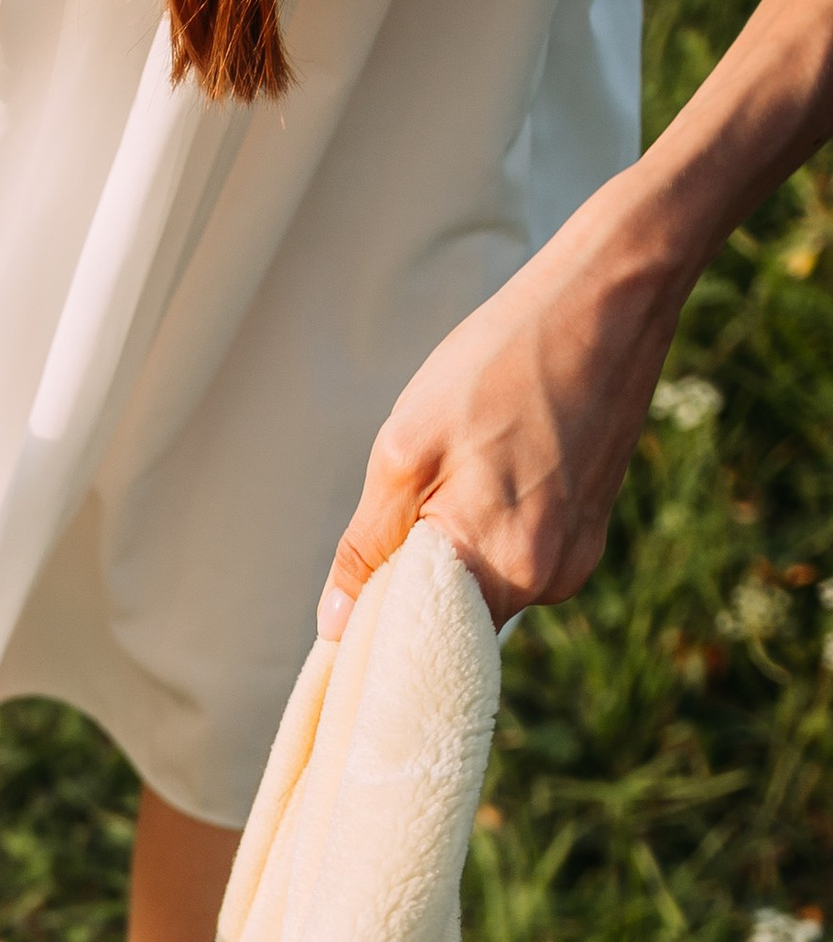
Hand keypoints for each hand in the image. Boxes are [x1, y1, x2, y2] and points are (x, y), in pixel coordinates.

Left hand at [317, 168, 690, 638]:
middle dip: (412, 579)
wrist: (606, 302)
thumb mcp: (406, 452)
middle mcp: (551, 579)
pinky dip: (487, 527)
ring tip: (456, 467)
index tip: (351, 588)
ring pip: (484, 582)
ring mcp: (578, 556)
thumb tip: (334, 625)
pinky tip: (489, 465)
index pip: (420, 639)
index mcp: (505, 568)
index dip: (376, 619)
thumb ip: (368, 546)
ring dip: (450, 546)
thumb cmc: (498, 364)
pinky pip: (518, 554)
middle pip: (454, 616)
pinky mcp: (589, 529)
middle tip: (400, 503)